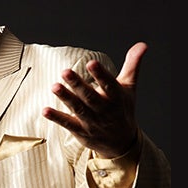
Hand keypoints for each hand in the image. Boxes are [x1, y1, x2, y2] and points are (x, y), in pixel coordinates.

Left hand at [43, 42, 145, 157]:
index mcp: (116, 97)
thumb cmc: (123, 109)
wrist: (122, 142)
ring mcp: (92, 122)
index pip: (109, 84)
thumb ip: (132, 64)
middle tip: (65, 71)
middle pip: (90, 97)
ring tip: (54, 87)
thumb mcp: (129, 87)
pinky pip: (68, 124)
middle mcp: (104, 110)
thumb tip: (142, 44)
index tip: (91, 63)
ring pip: (78, 109)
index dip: (100, 74)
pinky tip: (45, 110)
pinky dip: (57, 118)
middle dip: (78, 85)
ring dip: (66, 98)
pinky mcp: (81, 132)